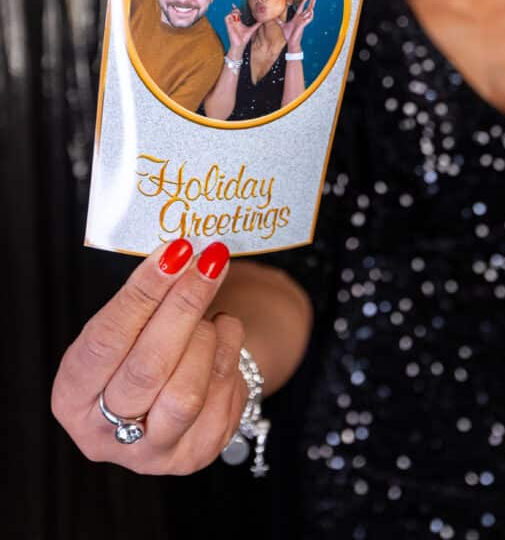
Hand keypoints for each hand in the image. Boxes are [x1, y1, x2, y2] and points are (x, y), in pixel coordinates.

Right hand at [51, 240, 245, 473]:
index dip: (142, 293)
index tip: (175, 251)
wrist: (174, 388)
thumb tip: (182, 253)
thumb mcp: (126, 328)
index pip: (105, 340)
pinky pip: (221, 398)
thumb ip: (145, 299)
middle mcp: (103, 434)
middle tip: (209, 261)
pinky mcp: (194, 456)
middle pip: (147, 368)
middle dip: (184, 305)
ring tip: (211, 314)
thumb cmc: (140, 347)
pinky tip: (223, 336)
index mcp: (72, 395)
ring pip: (187, 392)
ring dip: (207, 338)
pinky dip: (229, 354)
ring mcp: (151, 453)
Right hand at [225, 4, 258, 53]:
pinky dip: (230, 16)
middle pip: (233, 12)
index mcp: (239, 22)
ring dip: (233, 12)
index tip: (238, 5)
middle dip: (236, 9)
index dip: (237, 9)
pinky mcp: (229, 25)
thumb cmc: (244, 38)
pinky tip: (235, 17)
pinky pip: (226, 18)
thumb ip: (256, 25)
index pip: (237, 13)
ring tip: (238, 14)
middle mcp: (235, 22)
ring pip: (229, 14)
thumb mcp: (252, 29)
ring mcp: (231, 24)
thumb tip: (262, 21)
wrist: (240, 45)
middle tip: (240, 11)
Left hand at [278, 0, 315, 51]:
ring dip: (311, 7)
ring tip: (314, 1)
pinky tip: (311, 11)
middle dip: (310, 3)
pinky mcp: (302, 25)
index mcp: (297, 18)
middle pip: (307, 9)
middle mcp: (301, 19)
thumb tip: (273, 17)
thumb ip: (278, 21)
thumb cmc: (288, 35)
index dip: (304, 2)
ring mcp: (302, 22)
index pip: (301, 8)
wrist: (291, 42)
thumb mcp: (282, 26)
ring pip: (309, 13)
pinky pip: (308, 19)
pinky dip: (310, 15)